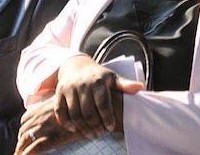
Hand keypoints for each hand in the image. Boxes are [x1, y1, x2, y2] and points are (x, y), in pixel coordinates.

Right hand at [18, 54, 141, 152]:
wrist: (76, 65)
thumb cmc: (99, 75)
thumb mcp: (112, 77)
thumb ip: (124, 85)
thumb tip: (140, 87)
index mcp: (98, 80)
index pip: (103, 102)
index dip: (107, 117)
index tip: (111, 128)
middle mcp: (83, 83)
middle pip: (88, 110)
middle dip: (94, 125)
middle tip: (100, 134)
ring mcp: (69, 88)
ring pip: (74, 112)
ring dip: (82, 127)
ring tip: (90, 134)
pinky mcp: (59, 92)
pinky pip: (60, 110)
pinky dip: (65, 121)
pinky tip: (73, 129)